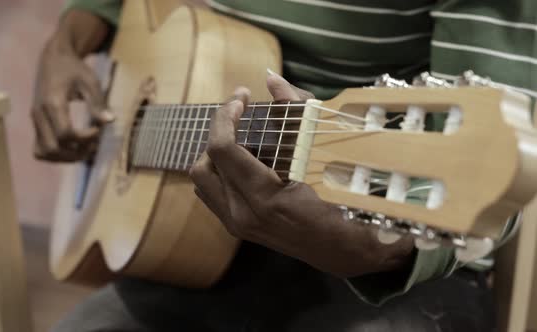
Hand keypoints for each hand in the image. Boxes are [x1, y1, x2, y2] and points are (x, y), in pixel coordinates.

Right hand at [31, 11, 113, 161]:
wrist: (54, 59)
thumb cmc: (74, 69)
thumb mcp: (90, 81)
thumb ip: (98, 102)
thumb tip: (109, 121)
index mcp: (52, 103)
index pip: (65, 134)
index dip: (84, 139)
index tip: (98, 130)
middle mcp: (39, 114)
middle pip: (53, 148)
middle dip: (76, 152)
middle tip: (93, 144)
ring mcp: (35, 121)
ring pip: (44, 152)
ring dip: (66, 157)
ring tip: (84, 149)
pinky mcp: (36, 124)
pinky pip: (39, 149)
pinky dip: (55, 155)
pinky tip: (72, 148)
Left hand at [190, 72, 413, 277]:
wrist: (349, 255)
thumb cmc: (347, 203)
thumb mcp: (323, 156)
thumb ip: (294, 113)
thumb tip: (271, 78)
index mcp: (265, 197)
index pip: (223, 148)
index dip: (226, 115)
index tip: (242, 96)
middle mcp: (243, 214)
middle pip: (204, 163)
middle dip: (220, 132)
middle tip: (244, 115)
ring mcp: (238, 225)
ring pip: (202, 180)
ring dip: (217, 153)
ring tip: (247, 139)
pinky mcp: (238, 228)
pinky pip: (211, 193)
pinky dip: (221, 171)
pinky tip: (248, 162)